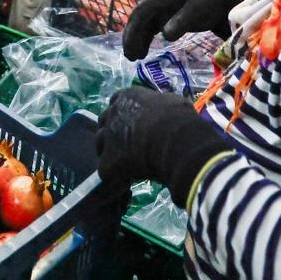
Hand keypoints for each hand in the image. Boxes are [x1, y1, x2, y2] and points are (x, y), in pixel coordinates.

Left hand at [96, 86, 230, 204]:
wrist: (176, 141)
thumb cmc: (179, 120)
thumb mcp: (172, 104)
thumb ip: (160, 108)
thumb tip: (165, 114)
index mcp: (127, 97)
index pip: (117, 102)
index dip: (124, 116)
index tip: (133, 125)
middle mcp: (113, 113)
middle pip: (105, 122)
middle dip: (112, 133)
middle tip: (127, 146)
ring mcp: (107, 137)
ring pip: (101, 145)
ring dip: (110, 154)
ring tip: (125, 166)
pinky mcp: (107, 162)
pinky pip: (107, 171)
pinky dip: (116, 178)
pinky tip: (128, 183)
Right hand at [122, 0, 248, 59]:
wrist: (225, 2)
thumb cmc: (211, 4)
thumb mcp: (197, 12)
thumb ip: (181, 22)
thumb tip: (165, 36)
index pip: (140, 13)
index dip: (133, 31)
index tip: (130, 48)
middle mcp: (159, 3)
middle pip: (139, 19)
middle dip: (132, 37)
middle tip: (130, 57)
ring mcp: (163, 10)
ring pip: (143, 25)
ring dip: (137, 40)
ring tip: (135, 57)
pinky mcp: (169, 18)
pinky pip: (151, 29)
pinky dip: (146, 40)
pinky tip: (145, 52)